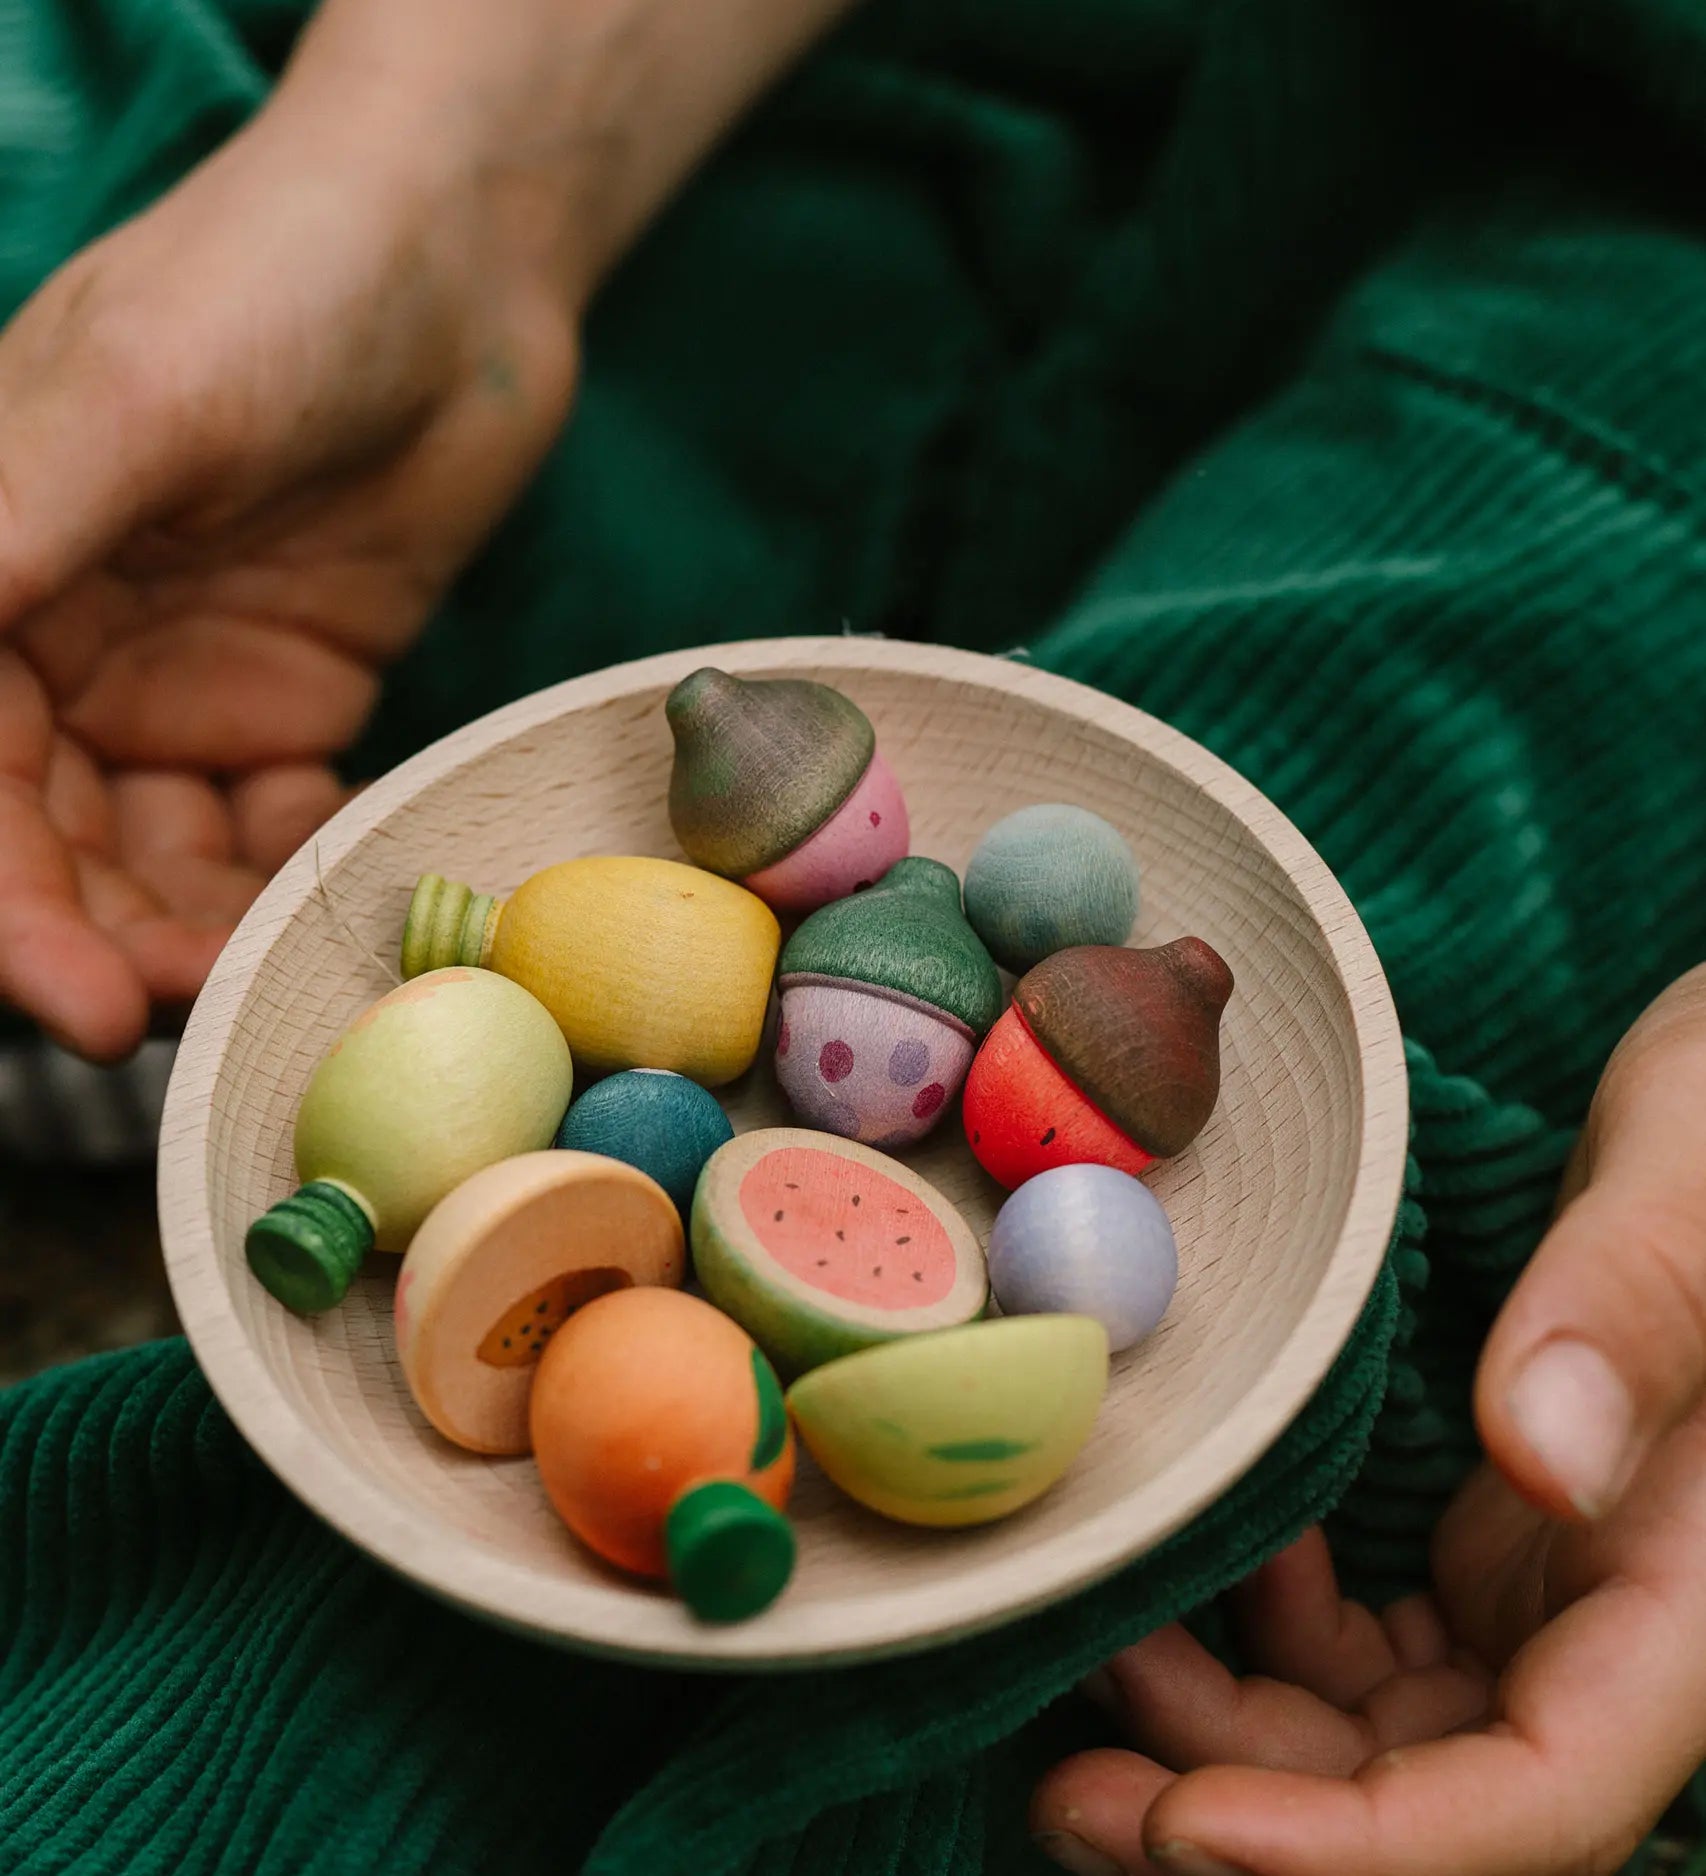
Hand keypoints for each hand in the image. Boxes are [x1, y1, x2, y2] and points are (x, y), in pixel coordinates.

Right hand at [0, 83, 578, 1060]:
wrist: (457, 268)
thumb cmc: (277, 287)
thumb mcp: (138, 397)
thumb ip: (20, 530)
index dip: (4, 903)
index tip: (75, 1001)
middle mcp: (60, 647)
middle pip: (47, 844)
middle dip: (98, 943)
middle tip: (171, 1022)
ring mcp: (176, 684)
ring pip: (154, 858)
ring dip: (194, 932)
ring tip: (257, 984)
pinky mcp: (289, 701)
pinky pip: (270, 829)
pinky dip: (286, 874)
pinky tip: (322, 892)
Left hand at [1034, 965, 1705, 1874]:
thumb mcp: (1702, 1163)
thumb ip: (1636, 1306)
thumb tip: (1544, 1462)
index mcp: (1704, 1579)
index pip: (1551, 1791)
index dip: (1371, 1845)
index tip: (1186, 1822)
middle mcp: (1626, 1616)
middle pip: (1440, 1794)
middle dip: (1255, 1817)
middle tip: (1069, 1793)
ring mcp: (1552, 1590)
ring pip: (1383, 1734)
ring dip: (1230, 1732)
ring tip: (1099, 1655)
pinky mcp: (1490, 1546)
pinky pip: (1361, 1645)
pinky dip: (1258, 1630)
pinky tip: (1188, 1558)